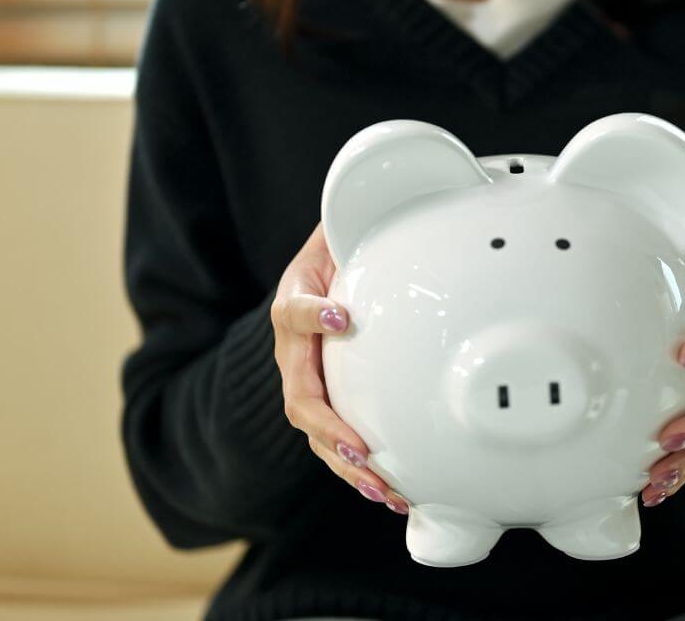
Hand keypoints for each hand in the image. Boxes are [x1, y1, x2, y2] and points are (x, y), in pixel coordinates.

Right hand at [270, 222, 409, 514]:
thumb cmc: (337, 253)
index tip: (341, 314)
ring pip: (317, 434)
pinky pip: (337, 444)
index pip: (293, 309)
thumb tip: (392, 192)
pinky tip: (392, 492)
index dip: (312, 313)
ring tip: (381, 488)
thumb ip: (357, 222)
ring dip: (349, 466)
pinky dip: (361, 471)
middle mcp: (292, 350)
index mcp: (293, 302)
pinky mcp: (328, 406)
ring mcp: (306, 383)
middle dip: (331, 428)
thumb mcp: (341, 231)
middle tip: (361, 448)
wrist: (318, 279)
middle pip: (301, 396)